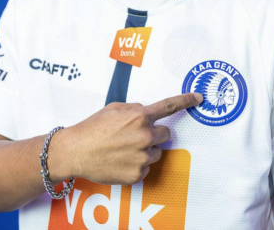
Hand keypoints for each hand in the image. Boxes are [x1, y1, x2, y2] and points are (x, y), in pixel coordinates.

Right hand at [53, 93, 201, 184]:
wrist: (75, 152)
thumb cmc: (92, 128)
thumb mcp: (114, 108)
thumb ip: (135, 109)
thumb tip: (146, 113)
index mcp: (139, 116)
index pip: (169, 106)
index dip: (186, 101)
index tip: (198, 99)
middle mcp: (144, 136)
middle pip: (166, 134)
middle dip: (155, 133)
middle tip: (135, 136)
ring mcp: (142, 156)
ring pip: (156, 152)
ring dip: (146, 150)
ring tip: (123, 149)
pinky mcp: (137, 174)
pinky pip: (146, 167)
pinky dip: (137, 164)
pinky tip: (120, 160)